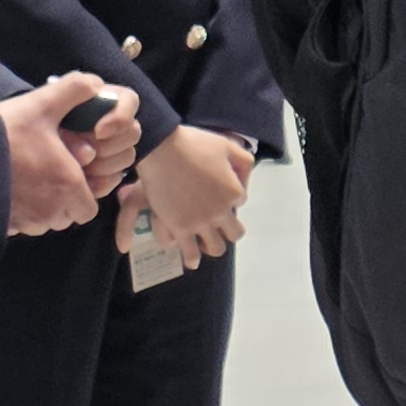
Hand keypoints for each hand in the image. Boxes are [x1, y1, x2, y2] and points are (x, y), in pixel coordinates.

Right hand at [0, 73, 134, 236]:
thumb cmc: (8, 132)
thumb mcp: (43, 103)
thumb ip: (75, 90)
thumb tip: (96, 83)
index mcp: (68, 186)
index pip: (88, 209)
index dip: (83, 195)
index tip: (70, 176)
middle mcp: (49, 212)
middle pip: (65, 218)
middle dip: (62, 202)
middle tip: (47, 175)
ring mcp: (24, 223)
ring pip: (42, 223)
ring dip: (40, 209)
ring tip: (27, 181)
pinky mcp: (3, 227)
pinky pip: (18, 226)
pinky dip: (18, 214)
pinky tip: (9, 191)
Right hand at [123, 125, 254, 267]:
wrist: (162, 150)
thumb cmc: (195, 144)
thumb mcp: (228, 146)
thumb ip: (243, 162)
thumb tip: (243, 182)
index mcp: (234, 192)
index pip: (241, 201)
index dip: (232, 196)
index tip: (222, 191)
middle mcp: (221, 212)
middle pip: (235, 233)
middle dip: (230, 229)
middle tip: (222, 226)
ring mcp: (201, 223)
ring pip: (216, 248)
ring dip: (214, 245)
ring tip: (208, 243)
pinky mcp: (180, 229)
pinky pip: (190, 252)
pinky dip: (192, 258)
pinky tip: (192, 261)